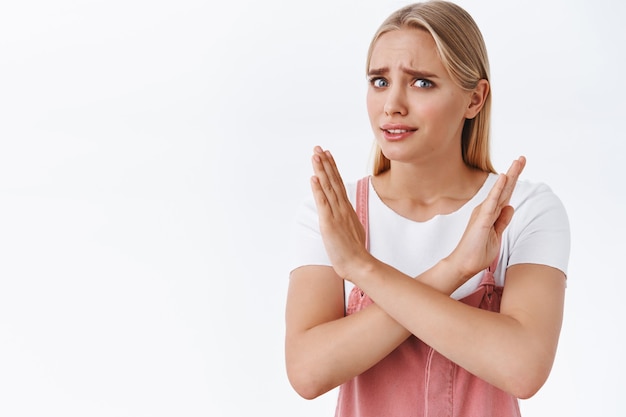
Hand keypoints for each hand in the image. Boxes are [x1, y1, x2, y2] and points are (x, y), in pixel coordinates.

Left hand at [310, 146, 368, 280]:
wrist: (360, 264)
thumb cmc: (355, 252)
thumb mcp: (352, 231)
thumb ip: (347, 221)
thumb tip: (345, 217)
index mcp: (346, 209)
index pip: (338, 183)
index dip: (332, 168)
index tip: (327, 155)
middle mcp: (342, 208)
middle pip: (333, 181)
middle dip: (325, 163)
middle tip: (318, 148)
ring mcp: (336, 214)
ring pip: (328, 188)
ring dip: (321, 171)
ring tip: (315, 155)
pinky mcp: (329, 223)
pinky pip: (323, 203)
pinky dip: (318, 190)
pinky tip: (314, 178)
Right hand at [445, 156, 526, 281]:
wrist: (464, 264)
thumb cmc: (477, 251)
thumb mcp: (496, 235)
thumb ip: (502, 220)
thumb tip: (511, 206)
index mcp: (490, 214)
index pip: (505, 195)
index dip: (513, 181)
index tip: (520, 166)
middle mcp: (486, 210)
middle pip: (504, 189)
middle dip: (514, 173)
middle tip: (522, 158)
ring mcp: (483, 213)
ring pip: (499, 192)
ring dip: (509, 177)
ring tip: (517, 162)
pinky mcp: (482, 219)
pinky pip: (492, 202)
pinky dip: (498, 189)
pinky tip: (503, 178)